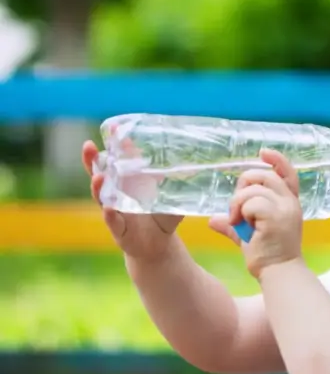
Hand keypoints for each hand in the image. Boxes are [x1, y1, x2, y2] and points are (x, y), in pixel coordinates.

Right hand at [82, 140, 182, 259]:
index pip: (118, 159)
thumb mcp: (169, 196)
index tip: (113, 128)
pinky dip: (110, 214)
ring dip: (97, 186)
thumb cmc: (162, 217)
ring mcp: (115, 210)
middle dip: (92, 160)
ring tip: (98, 176)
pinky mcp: (118, 229)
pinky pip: (112, 221)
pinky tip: (108, 208)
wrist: (157, 245)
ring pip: (101, 196)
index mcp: (128, 182)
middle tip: (89, 146)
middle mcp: (116, 193)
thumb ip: (177, 181)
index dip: (115, 145)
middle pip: (99, 173)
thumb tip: (197, 165)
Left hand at [214, 149, 302, 277]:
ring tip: (237, 220)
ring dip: (238, 202)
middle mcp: (290, 202)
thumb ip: (235, 223)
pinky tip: (240, 224)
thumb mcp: (248, 234)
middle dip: (244, 184)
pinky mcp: (276, 217)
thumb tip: (213, 220)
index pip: (288, 173)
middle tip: (237, 206)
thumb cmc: (267, 255)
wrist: (278, 273)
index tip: (263, 152)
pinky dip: (241, 211)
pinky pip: (251, 202)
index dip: (277, 159)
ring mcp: (285, 208)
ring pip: (253, 188)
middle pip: (264, 175)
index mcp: (289, 202)